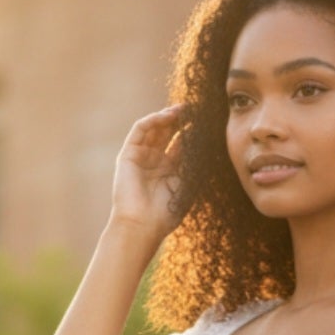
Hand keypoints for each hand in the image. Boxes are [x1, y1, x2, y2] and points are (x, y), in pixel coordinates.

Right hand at [110, 103, 192, 241]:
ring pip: (154, 129)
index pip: (180, 144)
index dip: (192, 131)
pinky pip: (140, 130)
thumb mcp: (186, 184)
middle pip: (167, 133)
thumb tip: (204, 141)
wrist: (143, 225)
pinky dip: (153, 120)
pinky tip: (168, 116)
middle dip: (180, 120)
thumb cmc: (166, 213)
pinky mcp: (128, 154)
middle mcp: (154, 161)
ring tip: (184, 109)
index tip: (206, 122)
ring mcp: (140, 157)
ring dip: (168, 116)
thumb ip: (193, 163)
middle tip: (196, 110)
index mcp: (169, 171)